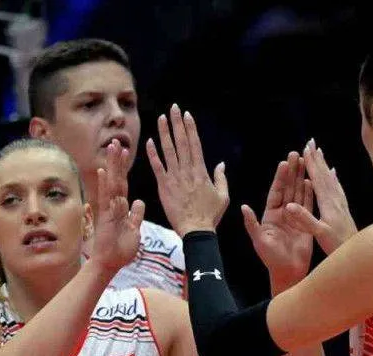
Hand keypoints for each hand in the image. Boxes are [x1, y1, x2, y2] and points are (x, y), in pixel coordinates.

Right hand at [89, 140, 145, 274]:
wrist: (110, 264)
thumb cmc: (121, 251)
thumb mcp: (134, 231)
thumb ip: (136, 216)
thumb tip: (139, 202)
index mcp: (122, 208)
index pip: (124, 184)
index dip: (125, 168)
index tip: (125, 151)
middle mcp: (114, 205)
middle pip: (117, 179)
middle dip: (117, 161)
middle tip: (116, 141)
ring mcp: (108, 209)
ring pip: (111, 184)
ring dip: (112, 165)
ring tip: (112, 148)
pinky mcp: (104, 217)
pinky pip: (106, 198)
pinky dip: (105, 185)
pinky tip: (104, 171)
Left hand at [147, 104, 228, 235]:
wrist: (196, 230)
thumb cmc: (210, 216)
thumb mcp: (223, 196)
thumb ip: (221, 178)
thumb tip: (221, 164)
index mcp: (201, 171)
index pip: (194, 144)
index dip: (190, 128)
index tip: (186, 115)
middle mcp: (188, 171)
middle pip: (181, 142)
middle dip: (177, 123)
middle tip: (173, 108)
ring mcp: (175, 178)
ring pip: (169, 151)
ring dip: (164, 133)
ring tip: (160, 118)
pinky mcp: (164, 187)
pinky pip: (158, 167)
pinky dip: (153, 154)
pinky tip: (149, 141)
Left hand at [241, 151, 313, 292]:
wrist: (288, 271)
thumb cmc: (270, 258)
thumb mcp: (259, 240)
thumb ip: (251, 223)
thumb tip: (244, 206)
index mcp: (269, 215)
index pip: (276, 192)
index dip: (280, 177)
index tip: (284, 163)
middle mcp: (282, 213)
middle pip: (288, 188)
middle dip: (292, 171)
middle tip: (296, 154)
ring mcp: (295, 216)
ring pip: (299, 193)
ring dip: (301, 178)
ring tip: (305, 162)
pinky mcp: (306, 222)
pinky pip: (309, 205)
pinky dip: (310, 193)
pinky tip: (312, 181)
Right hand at [281, 140, 356, 254]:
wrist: (359, 251)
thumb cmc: (337, 244)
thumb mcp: (319, 233)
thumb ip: (305, 219)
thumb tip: (289, 205)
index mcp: (327, 203)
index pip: (317, 178)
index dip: (310, 163)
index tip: (304, 149)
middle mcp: (335, 199)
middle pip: (324, 173)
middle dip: (316, 158)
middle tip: (311, 142)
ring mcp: (341, 203)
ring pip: (331, 178)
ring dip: (324, 164)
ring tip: (320, 152)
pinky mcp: (343, 208)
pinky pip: (337, 188)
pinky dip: (333, 177)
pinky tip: (333, 173)